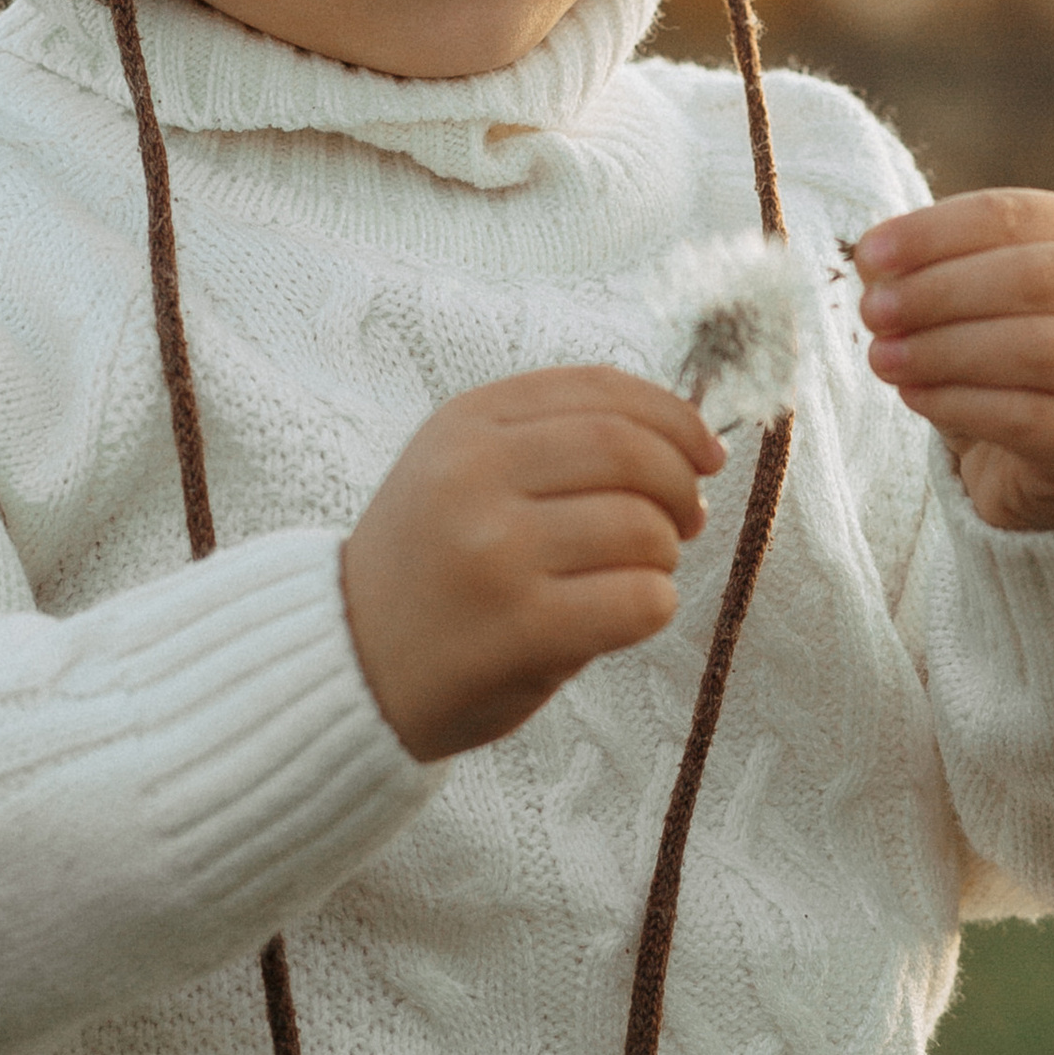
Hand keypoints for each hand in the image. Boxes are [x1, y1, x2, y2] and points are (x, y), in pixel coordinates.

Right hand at [342, 368, 723, 762]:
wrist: (347, 662)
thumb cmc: (434, 566)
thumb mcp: (465, 470)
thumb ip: (554, 441)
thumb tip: (690, 441)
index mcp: (465, 424)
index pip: (601, 392)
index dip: (674, 418)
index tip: (706, 454)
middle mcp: (474, 476)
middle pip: (630, 452)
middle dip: (680, 486)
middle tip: (686, 520)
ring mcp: (494, 553)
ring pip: (641, 529)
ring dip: (664, 555)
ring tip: (638, 573)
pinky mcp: (519, 629)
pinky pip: (639, 600)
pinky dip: (655, 606)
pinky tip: (624, 615)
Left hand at [854, 191, 1053, 532]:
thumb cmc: (1005, 366)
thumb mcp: (968, 307)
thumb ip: (924, 276)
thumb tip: (874, 263)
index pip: (1016, 215)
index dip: (937, 231)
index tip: (869, 255)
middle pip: (1035, 276)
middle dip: (941, 290)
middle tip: (873, 312)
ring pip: (1039, 348)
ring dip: (946, 349)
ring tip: (882, 358)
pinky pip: (1030, 418)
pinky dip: (961, 403)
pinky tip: (914, 397)